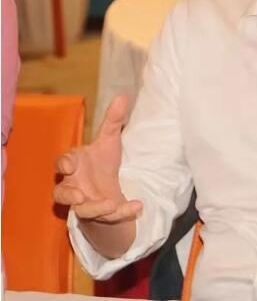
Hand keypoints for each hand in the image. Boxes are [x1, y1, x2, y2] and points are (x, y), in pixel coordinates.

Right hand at [54, 95, 142, 222]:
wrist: (107, 187)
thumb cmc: (101, 161)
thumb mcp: (109, 140)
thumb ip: (113, 120)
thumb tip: (122, 95)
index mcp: (74, 164)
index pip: (62, 163)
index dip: (64, 164)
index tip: (70, 165)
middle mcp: (74, 185)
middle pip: (61, 193)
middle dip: (68, 195)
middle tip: (80, 196)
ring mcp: (84, 203)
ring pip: (81, 211)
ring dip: (94, 209)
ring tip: (110, 205)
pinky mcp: (100, 215)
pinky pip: (108, 218)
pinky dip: (123, 212)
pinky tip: (137, 206)